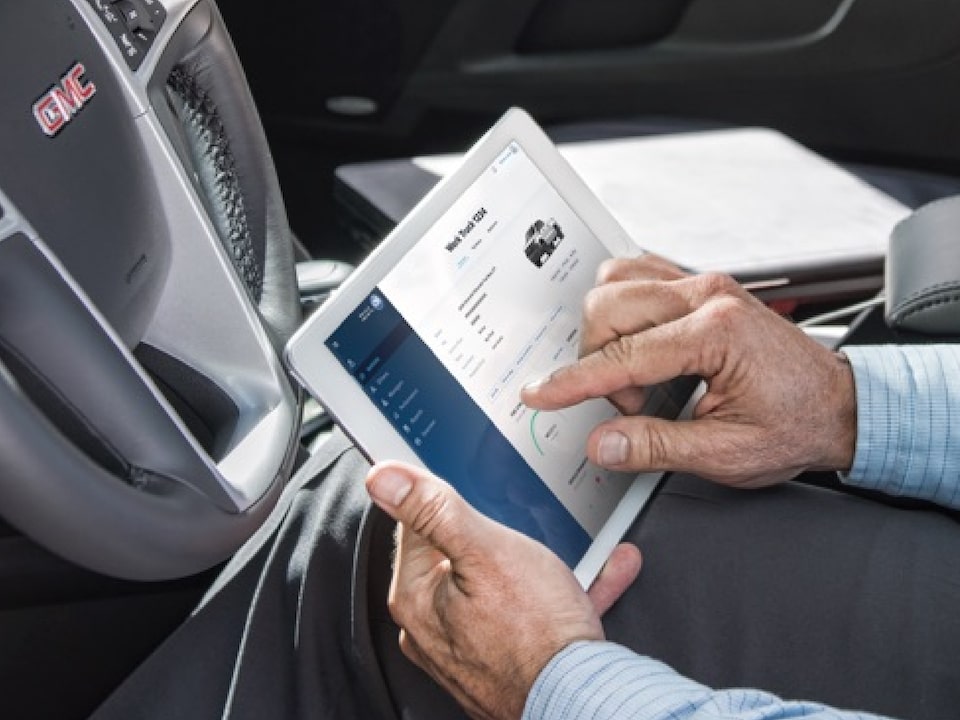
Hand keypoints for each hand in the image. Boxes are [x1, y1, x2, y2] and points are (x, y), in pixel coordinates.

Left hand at [365, 462, 641, 719]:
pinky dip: (557, 593)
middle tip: (528, 527)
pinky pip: (528, 614)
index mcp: (415, 596)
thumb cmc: (537, 633)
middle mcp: (431, 628)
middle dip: (499, 534)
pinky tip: (593, 576)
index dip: (451, 503)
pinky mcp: (501, 662)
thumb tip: (383, 478)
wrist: (583, 699)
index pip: (416, 525)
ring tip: (572, 550)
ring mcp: (466, 648)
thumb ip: (433, 510)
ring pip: (501, 584)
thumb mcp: (485, 550)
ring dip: (539, 562)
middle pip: (458, 554)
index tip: (481, 494)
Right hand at [522, 255, 856, 487]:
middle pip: (609, 304)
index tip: (540, 393)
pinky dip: (622, 309)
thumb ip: (656, 446)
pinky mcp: (702, 286)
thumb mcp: (727, 453)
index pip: (622, 356)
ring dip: (607, 330)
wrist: (841, 404)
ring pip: (617, 279)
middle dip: (597, 360)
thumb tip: (602, 443)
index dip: (572, 381)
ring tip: (637, 377)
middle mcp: (708, 295)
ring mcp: (705, 284)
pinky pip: (639, 275)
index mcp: (717, 333)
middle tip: (629, 406)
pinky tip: (639, 346)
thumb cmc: (796, 424)